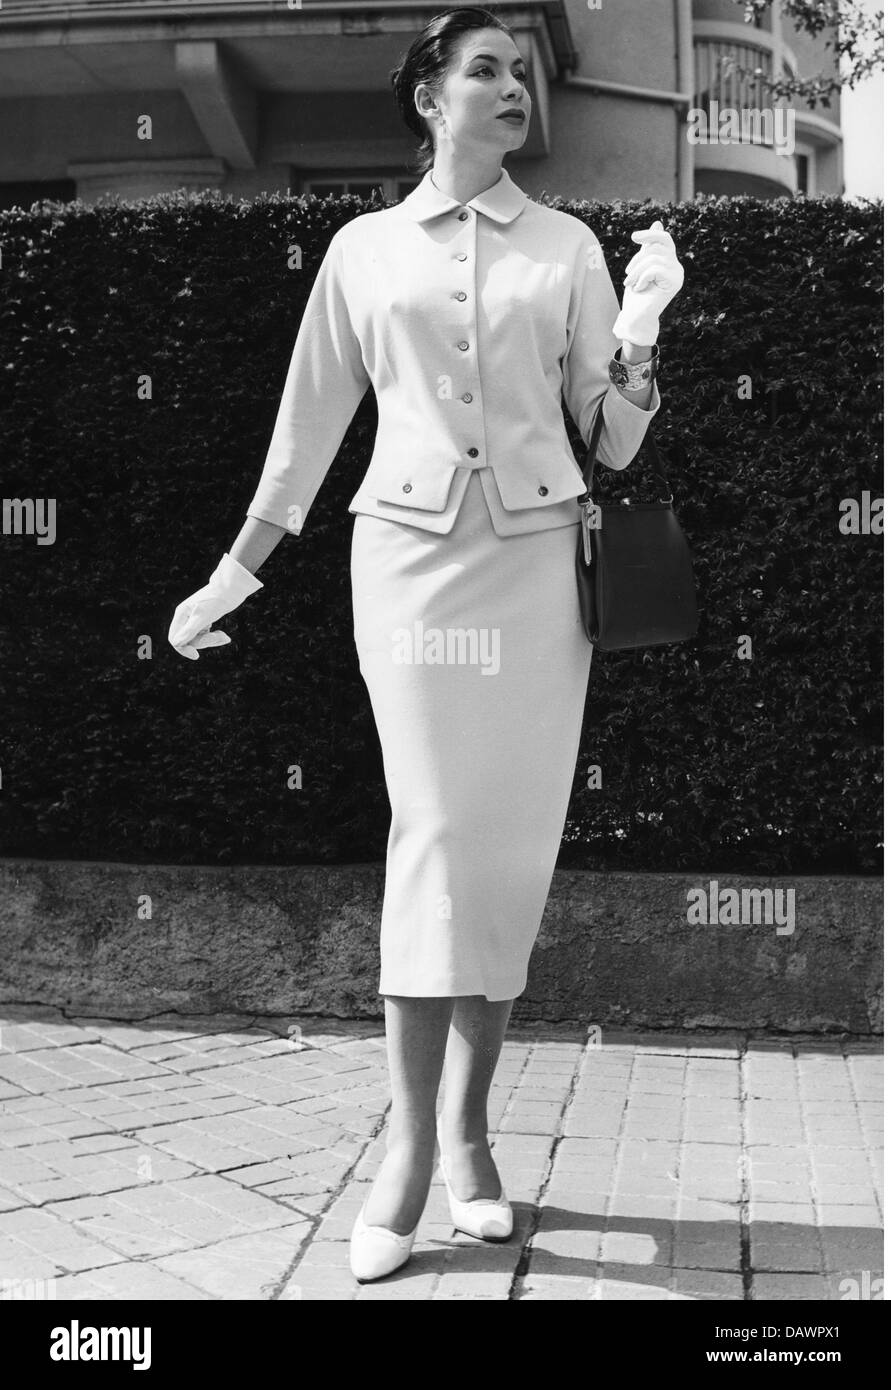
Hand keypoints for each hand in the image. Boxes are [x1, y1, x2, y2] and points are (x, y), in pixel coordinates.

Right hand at [168, 552, 263, 660]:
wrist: (232, 588)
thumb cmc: (216, 600)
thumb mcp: (203, 616)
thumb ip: (189, 631)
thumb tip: (176, 643)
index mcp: (181, 615)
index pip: (175, 639)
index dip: (183, 649)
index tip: (196, 655)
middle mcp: (186, 617)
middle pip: (189, 641)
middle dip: (204, 642)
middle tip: (219, 637)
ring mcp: (195, 619)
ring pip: (198, 640)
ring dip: (212, 641)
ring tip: (225, 636)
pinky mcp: (205, 621)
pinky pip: (206, 636)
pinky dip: (215, 638)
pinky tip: (225, 636)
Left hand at [612, 219, 683, 347]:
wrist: (636, 317)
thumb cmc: (636, 294)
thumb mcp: (640, 266)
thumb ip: (649, 247)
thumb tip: (658, 223)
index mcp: (670, 261)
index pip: (664, 239)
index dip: (650, 235)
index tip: (634, 237)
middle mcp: (677, 267)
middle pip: (657, 247)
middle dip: (637, 259)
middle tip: (627, 274)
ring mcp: (678, 275)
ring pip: (654, 258)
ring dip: (636, 271)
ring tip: (630, 284)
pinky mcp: (675, 283)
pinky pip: (656, 268)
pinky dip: (642, 277)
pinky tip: (639, 288)